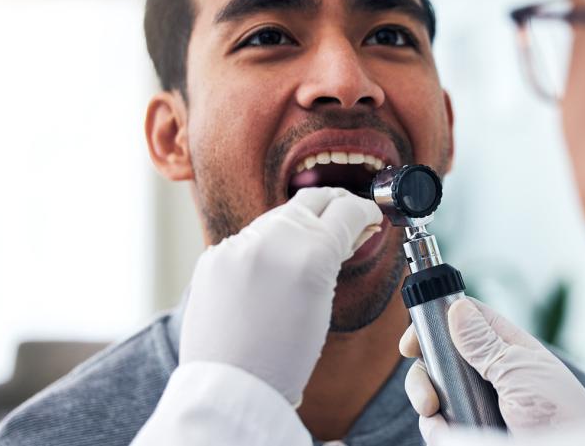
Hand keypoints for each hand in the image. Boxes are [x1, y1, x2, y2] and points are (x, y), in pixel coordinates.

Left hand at [180, 187, 382, 406]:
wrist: (231, 387)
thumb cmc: (283, 360)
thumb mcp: (323, 303)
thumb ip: (333, 258)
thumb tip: (348, 232)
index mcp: (312, 254)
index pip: (348, 209)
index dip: (366, 212)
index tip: (370, 218)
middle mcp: (274, 239)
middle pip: (314, 198)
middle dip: (335, 205)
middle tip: (347, 219)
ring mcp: (239, 244)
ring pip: (280, 216)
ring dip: (299, 227)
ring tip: (308, 252)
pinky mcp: (214, 255)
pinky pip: (248, 239)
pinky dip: (265, 248)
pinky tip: (272, 271)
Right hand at [400, 297, 584, 441]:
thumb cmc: (562, 416)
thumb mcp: (521, 373)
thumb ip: (484, 344)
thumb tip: (456, 307)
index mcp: (505, 348)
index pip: (463, 320)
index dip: (435, 323)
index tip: (412, 341)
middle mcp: (488, 373)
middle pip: (439, 357)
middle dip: (424, 372)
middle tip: (426, 393)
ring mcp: (477, 403)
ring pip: (433, 392)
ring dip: (425, 400)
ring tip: (434, 413)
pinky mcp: (470, 431)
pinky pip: (438, 425)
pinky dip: (434, 428)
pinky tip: (442, 431)